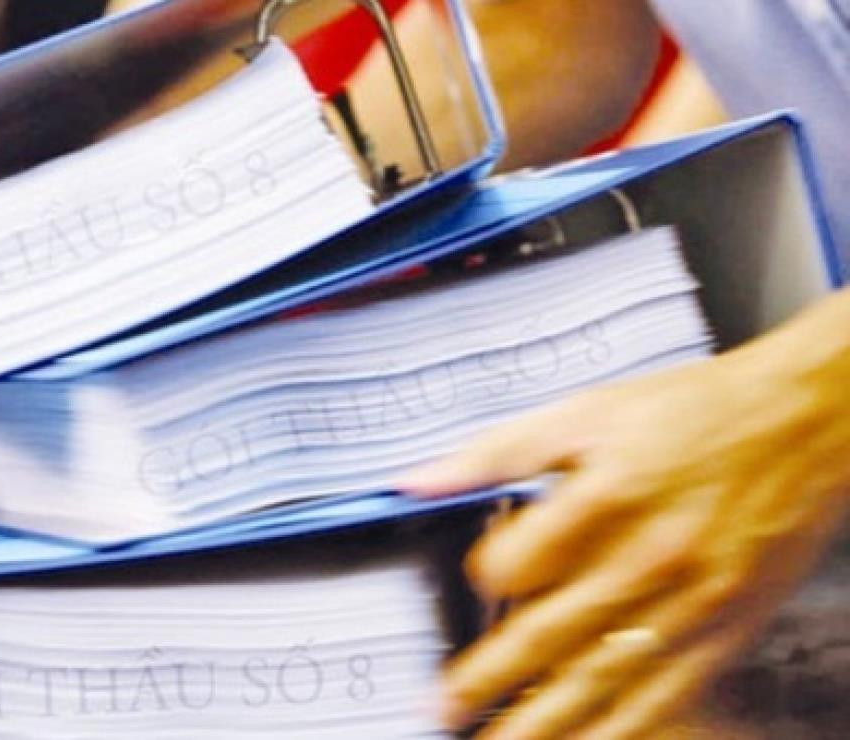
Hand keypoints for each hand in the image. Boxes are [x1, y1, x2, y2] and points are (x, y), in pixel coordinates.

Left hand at [398, 294, 849, 738]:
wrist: (805, 423)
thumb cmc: (694, 414)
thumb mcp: (587, 411)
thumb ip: (497, 450)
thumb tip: (421, 480)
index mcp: (605, 497)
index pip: (518, 563)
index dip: (485, 575)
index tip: (479, 580)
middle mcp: (645, 557)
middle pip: (552, 634)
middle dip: (490, 679)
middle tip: (443, 710)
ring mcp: (689, 602)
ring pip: (605, 676)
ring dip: (547, 720)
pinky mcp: (725, 628)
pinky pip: (667, 692)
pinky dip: (624, 726)